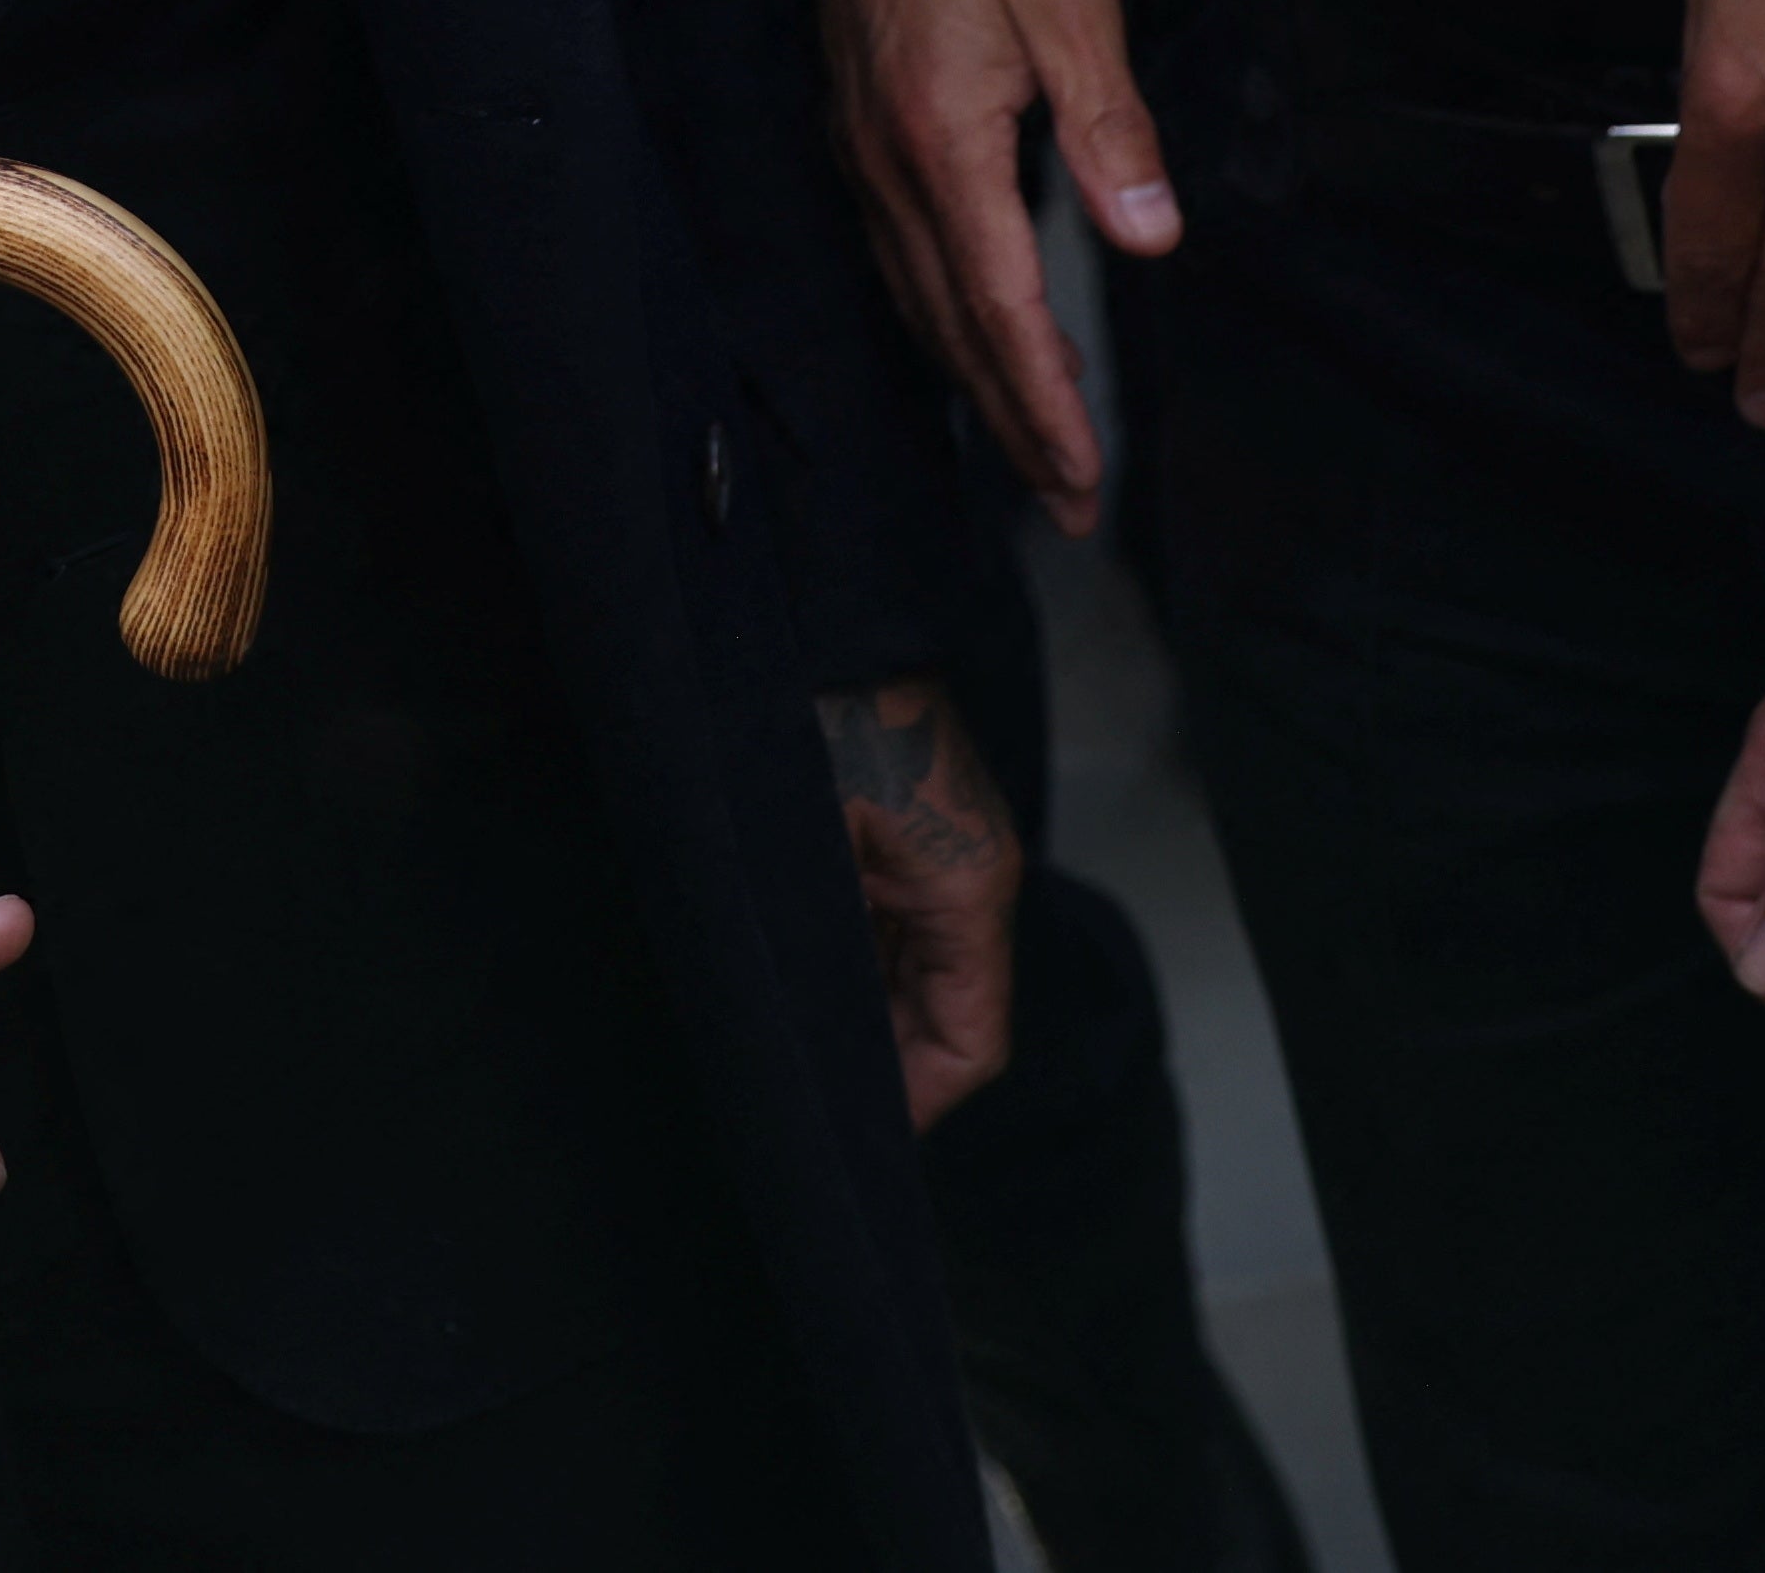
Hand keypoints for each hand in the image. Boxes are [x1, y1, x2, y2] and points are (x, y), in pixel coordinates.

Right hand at [816, 0, 1176, 528]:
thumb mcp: (1071, 7)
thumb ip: (1110, 129)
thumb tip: (1149, 238)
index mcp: (942, 141)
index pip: (998, 304)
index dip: (1042, 398)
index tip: (1081, 468)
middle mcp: (886, 165)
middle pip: (951, 327)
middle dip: (1012, 421)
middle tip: (1068, 500)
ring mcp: (861, 153)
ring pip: (918, 301)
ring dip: (977, 381)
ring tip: (1033, 447)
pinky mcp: (858, 132)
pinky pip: (899, 256)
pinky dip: (943, 319)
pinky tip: (975, 338)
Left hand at [820, 678, 1025, 1128]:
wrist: (812, 623)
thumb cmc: (813, 725)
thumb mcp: (811, 862)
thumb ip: (825, 962)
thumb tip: (811, 1057)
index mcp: (967, 890)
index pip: (971, 1045)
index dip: (918, 1105)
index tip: (855, 1142)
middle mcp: (967, 880)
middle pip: (943, 1021)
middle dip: (884, 1072)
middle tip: (809, 1116)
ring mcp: (935, 857)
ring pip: (912, 980)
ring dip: (861, 1023)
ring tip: (793, 1063)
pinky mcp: (899, 837)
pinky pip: (889, 932)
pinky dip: (852, 973)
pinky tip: (794, 992)